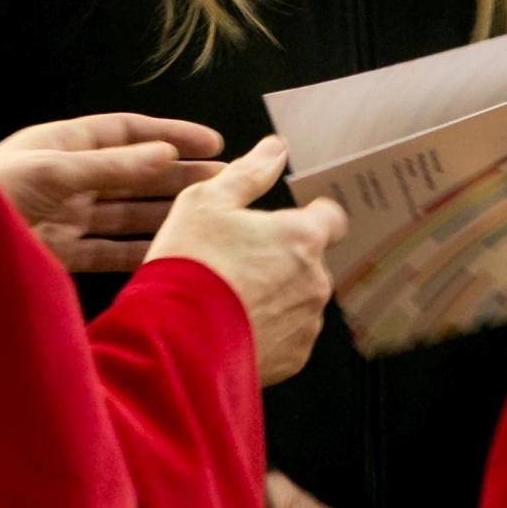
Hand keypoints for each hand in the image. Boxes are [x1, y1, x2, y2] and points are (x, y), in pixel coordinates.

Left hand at [0, 112, 224, 272]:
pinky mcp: (58, 253)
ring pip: (124, 212)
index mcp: (61, 144)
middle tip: (222, 179)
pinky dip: (136, 250)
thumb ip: (111, 166)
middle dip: (176, 174)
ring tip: (204, 213)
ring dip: (163, 211)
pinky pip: (106, 250)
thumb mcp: (53, 171)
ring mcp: (63, 216)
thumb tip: (164, 153)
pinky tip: (166, 251)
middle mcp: (65, 177)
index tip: (212, 142)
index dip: (169, 135)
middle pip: (132, 172)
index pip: (126, 132)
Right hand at [145, 136, 346, 385]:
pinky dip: (268, 331)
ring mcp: (306, 323)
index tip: (286, 222)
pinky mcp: (293, 359)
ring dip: (276, 295)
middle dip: (283, 259)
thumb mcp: (207, 201)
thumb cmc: (190, 265)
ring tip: (231, 299)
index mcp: (301, 237)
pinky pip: (289, 337)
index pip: (331, 218)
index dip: (309, 216)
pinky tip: (233, 327)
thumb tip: (275, 148)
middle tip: (239, 262)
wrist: (175, 342)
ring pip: (299, 299)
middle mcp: (315, 280)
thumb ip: (249, 172)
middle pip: (310, 261)